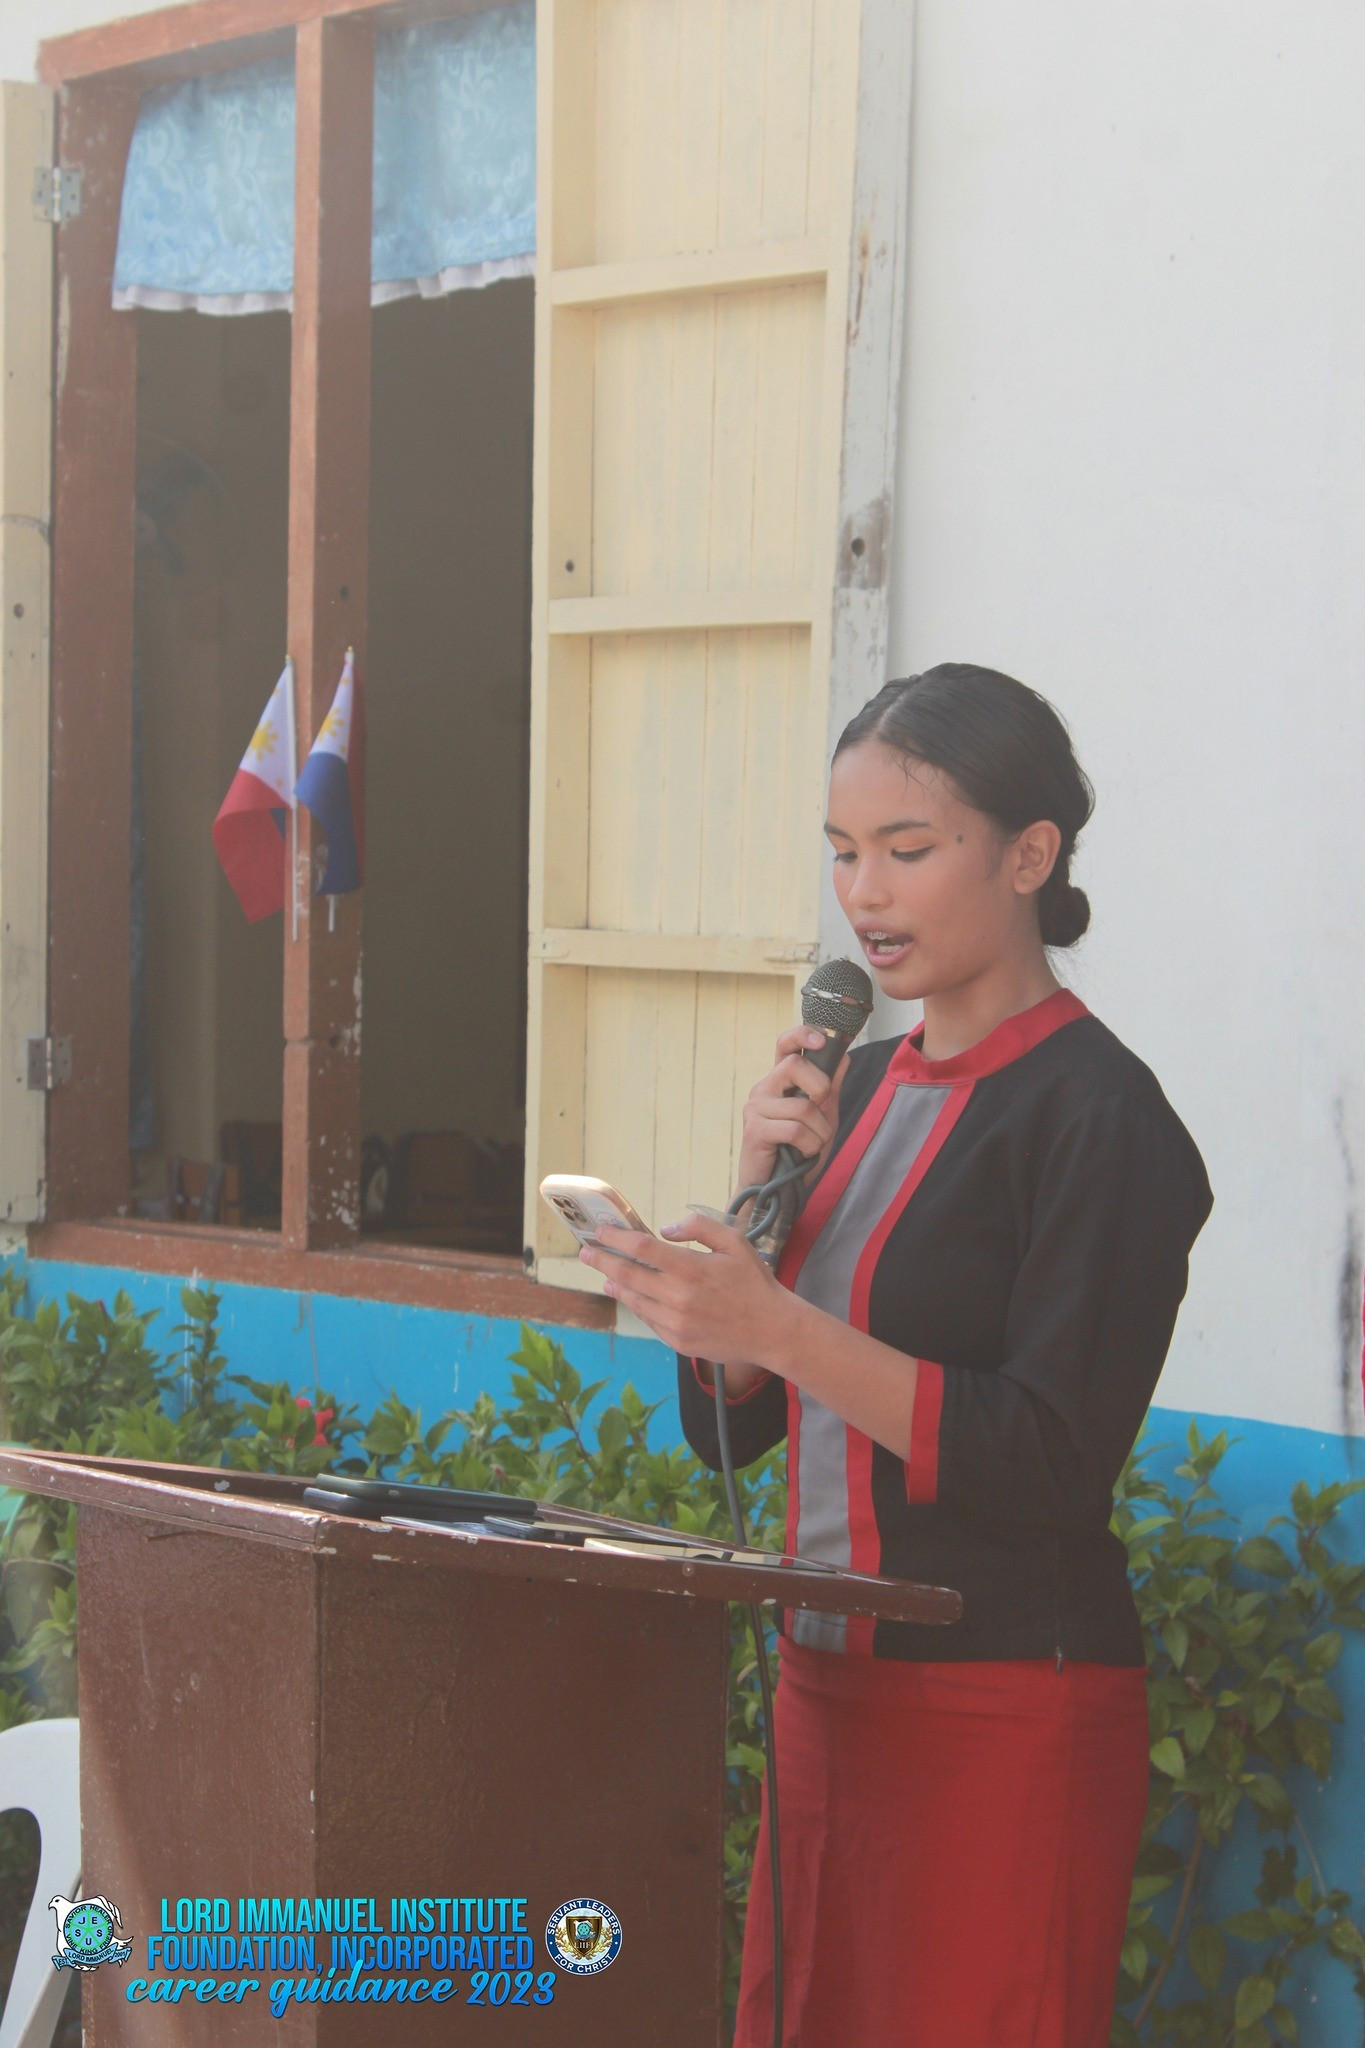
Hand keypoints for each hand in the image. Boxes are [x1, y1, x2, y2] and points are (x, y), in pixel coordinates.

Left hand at [576, 1210, 793, 1368]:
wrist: (772, 1330)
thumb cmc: (754, 1282)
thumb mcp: (734, 1242)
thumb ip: (699, 1227)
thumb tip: (665, 1230)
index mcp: (691, 1269)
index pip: (641, 1248)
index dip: (616, 1238)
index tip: (600, 1231)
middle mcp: (678, 1297)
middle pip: (627, 1274)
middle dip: (602, 1260)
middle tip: (585, 1251)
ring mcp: (676, 1322)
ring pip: (633, 1299)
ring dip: (614, 1284)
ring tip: (604, 1275)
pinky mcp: (677, 1341)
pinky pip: (648, 1319)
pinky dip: (635, 1304)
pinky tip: (631, 1296)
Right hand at [735, 1024, 849, 1198]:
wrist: (776, 1192)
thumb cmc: (796, 1154)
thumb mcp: (822, 1118)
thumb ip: (830, 1087)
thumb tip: (844, 1056)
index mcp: (779, 1082)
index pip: (785, 1044)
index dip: (803, 1034)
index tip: (823, 1040)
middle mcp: (764, 1089)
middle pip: (795, 1065)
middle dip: (821, 1089)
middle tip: (822, 1111)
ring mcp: (755, 1108)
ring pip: (802, 1106)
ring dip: (820, 1131)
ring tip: (812, 1145)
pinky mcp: (754, 1130)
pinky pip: (795, 1129)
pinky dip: (809, 1145)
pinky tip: (802, 1154)